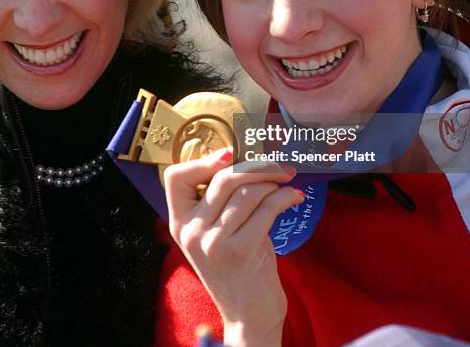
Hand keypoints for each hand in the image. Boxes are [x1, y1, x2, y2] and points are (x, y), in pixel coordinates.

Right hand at [164, 148, 302, 346]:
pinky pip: (266, 209)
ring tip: (286, 184)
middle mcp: (191, 231)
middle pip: (222, 177)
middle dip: (257, 165)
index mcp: (179, 222)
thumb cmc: (236, 265)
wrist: (248, 315)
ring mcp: (214, 242)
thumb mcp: (216, 232)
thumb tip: (246, 158)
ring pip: (247, 192)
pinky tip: (294, 197)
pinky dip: (284, 198)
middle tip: (280, 166)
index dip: (202, 159)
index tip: (230, 153)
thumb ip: (219, 200)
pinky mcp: (240, 251)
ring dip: (273, 182)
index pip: (176, 176)